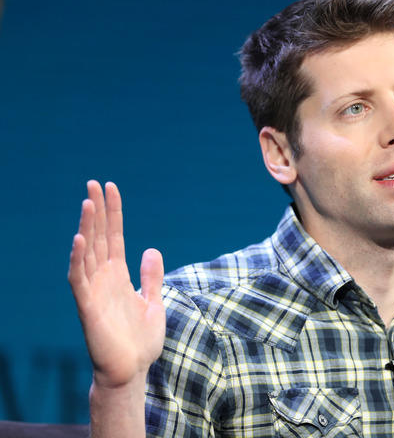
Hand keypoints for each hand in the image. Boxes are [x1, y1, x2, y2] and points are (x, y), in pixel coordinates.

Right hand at [68, 181, 165, 388]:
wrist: (132, 371)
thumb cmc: (140, 341)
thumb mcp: (153, 301)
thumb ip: (151, 276)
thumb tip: (150, 249)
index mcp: (119, 275)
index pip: (115, 236)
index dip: (113, 213)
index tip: (110, 188)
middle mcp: (104, 279)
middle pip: (100, 238)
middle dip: (98, 211)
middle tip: (94, 184)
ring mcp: (95, 291)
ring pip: (88, 253)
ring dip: (88, 228)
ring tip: (88, 203)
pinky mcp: (88, 307)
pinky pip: (79, 279)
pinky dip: (78, 259)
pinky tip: (80, 240)